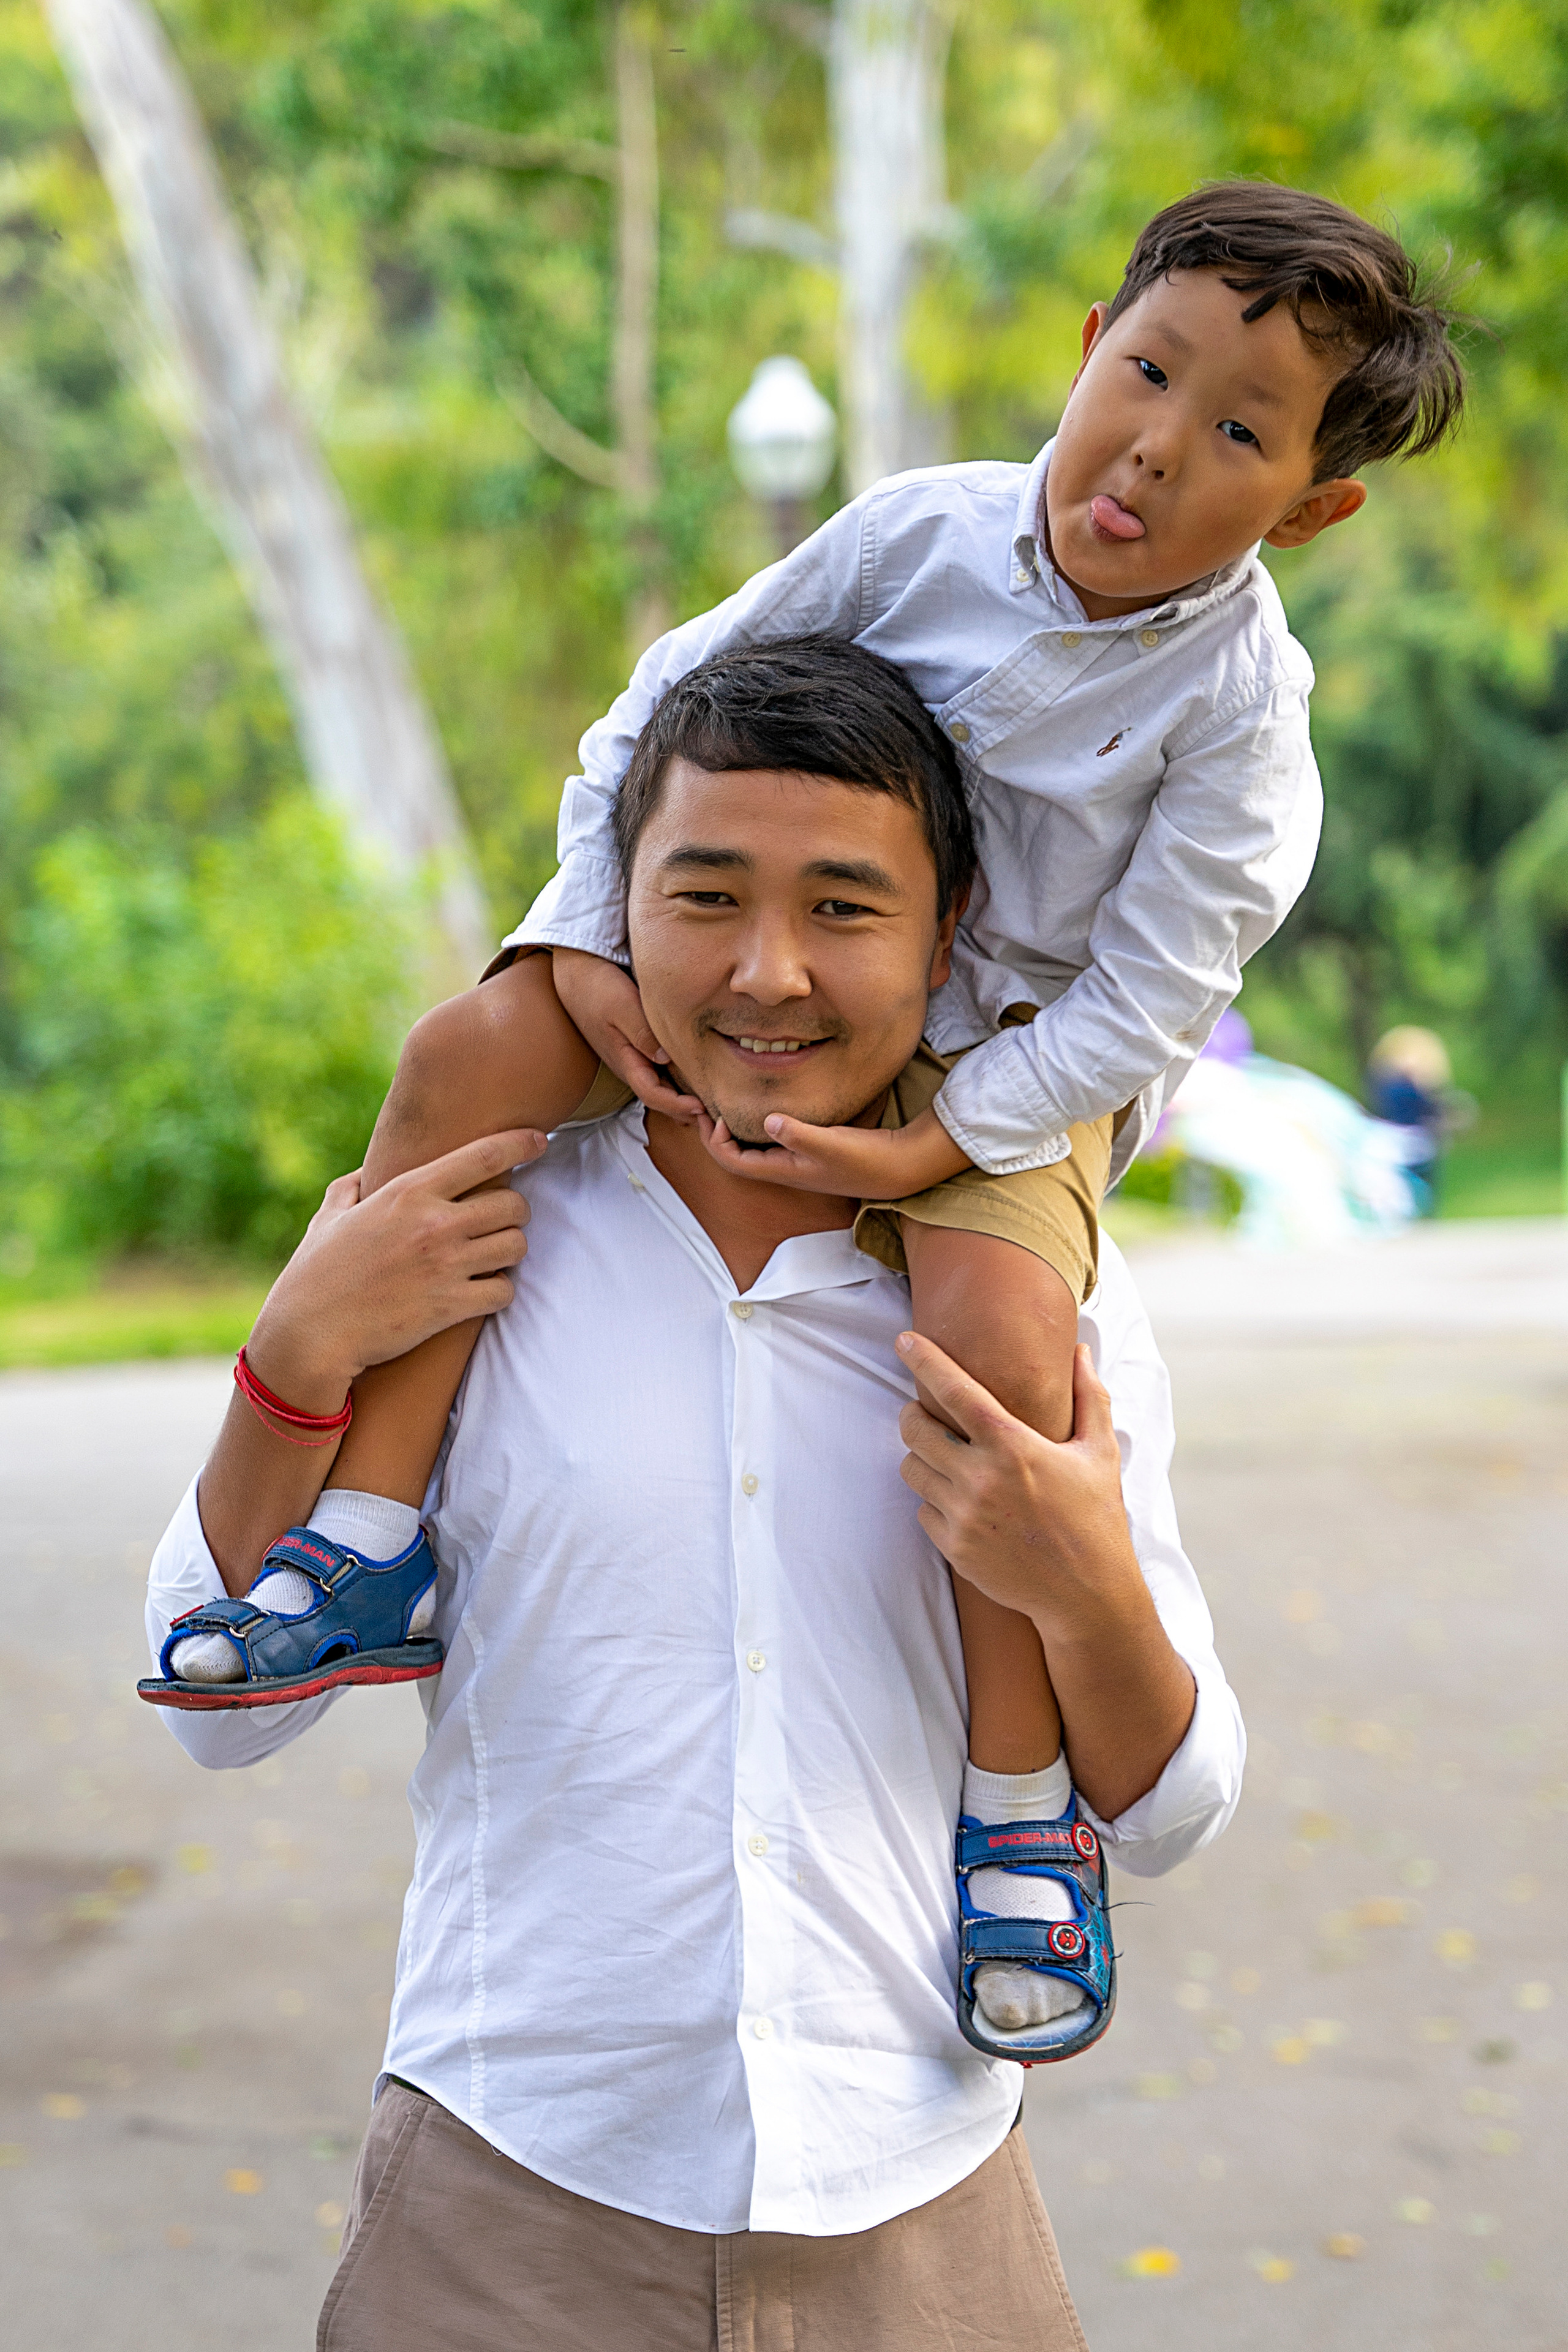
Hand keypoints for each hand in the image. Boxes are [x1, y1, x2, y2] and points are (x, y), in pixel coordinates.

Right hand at [246, 1129, 547, 1401]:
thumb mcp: (329, 1218)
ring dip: (510, 1251)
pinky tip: (482, 1291)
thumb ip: (350, 1189)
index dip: (521, 1143)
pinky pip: (505, 1291)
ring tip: (492, 1257)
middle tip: (500, 1222)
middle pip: (514, 1204)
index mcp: (407, 1192)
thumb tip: (362, 1175)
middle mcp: (433, 1223)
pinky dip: (499, 1291)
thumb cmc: (315, 1274)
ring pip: (516, 1246)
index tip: (539, 1140)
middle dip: (515, 1213)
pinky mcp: (450, 1307)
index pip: (484, 1156)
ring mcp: (445, 1266)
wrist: (310, 1334)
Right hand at [552, 947, 702, 1123]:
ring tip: (711, 1106)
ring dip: (683, 1101)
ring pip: (661, 1089)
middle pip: (659, 1100)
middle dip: (685, 1113)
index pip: (652, 1095)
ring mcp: (633, 1058)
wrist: (578, 977)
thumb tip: (665, 1058)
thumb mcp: (621, 1005)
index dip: (677, 1105)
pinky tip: (698, 1080)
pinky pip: (661, 1074)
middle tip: (715, 1118)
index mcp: (625, 1060)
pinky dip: (679, 1083)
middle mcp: (630, 1065)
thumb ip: (642, 1032)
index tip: (702, 1107)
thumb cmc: (599, 988)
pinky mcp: (638, 1048)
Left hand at [699, 1103, 970, 1197]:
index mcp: (784, 1170)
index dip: (714, 1141)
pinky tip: (763, 1105)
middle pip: (736, 1157)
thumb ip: (799, 1133)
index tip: (713, 1112)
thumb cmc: (866, 1158)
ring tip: (724, 1102)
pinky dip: (757, 1126)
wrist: (899, 1168)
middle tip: (704, 1104)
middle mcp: (786, 1169)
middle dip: (714, 1134)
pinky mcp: (810, 1151)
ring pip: (752, 1149)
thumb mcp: (833, 1143)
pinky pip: (771, 1141)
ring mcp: (797, 1162)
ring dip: (734, 1131)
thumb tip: (766, 1121)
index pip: (733, 1162)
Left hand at [895, 1335, 1144, 1638]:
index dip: (924, 1359)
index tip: (904, 1339)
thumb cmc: (1097, 1518)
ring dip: (922, 1459)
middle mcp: (980, 1478)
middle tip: (927, 1415)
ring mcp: (963, 1515)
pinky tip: (963, 1503)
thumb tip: (1081, 1350)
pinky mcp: (953, 1548)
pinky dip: (935, 1501)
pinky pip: (922, 1510)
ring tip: (948, 1461)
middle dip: (914, 1415)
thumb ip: (1088, 1396)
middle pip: (914, 1429)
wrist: (1087, 1595)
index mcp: (1013, 1446)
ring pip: (911, 1469)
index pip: (954, 1390)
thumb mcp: (1100, 1452)